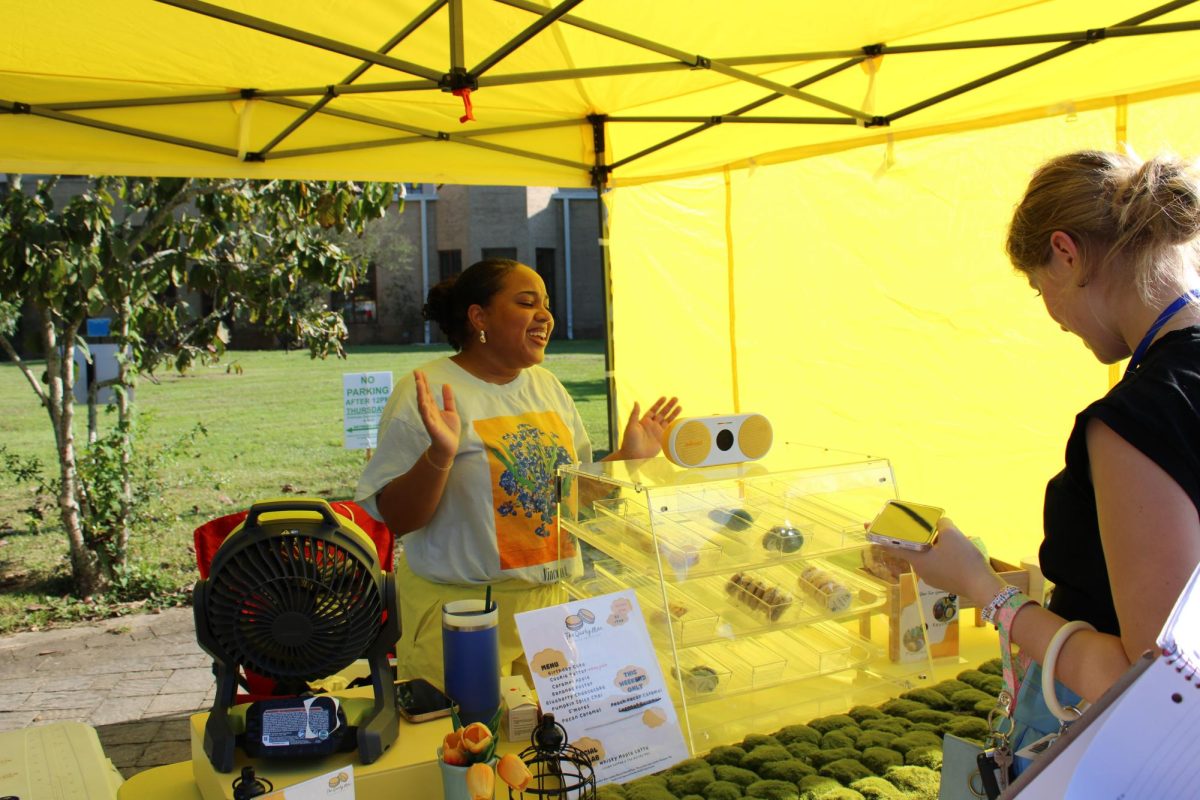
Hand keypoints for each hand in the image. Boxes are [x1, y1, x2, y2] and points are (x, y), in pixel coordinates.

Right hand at [414, 370, 459, 464]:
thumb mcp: (451, 411)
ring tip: (419, 383)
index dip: (424, 382)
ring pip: (423, 405)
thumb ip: (448, 399)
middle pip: (423, 396)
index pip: (427, 392)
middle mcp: (429, 412)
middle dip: (420, 384)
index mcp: (433, 407)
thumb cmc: (449, 430)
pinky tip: (424, 403)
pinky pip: (427, 419)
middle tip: (416, 372)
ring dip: (421, 394)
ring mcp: (429, 419)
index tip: (419, 371)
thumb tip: (446, 384)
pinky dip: (425, 411)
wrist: (449, 446)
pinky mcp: (432, 428)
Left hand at [617, 396, 681, 459]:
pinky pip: (669, 430)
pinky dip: (674, 425)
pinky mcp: (661, 439)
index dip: (659, 404)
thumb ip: (634, 414)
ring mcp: (657, 432)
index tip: (665, 398)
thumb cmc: (629, 441)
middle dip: (669, 406)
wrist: (633, 455)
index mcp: (644, 421)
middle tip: (676, 399)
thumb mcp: (631, 426)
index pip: (653, 410)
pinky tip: (679, 420)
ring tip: (680, 407)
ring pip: (667, 420)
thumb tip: (636, 402)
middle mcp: (651, 425)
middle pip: (662, 413)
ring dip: (673, 414)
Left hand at [888, 517, 1004, 606]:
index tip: (867, 528)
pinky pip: (938, 564)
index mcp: (917, 559)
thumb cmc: (963, 560)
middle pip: (913, 549)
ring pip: (927, 556)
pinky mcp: (944, 582)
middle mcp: (920, 570)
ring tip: (948, 537)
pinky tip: (956, 550)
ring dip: (932, 546)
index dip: (879, 535)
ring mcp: (932, 578)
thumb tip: (940, 524)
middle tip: (924, 526)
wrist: (983, 586)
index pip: (892, 545)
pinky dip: (942, 555)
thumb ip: (942, 525)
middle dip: (916, 536)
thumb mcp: (952, 535)